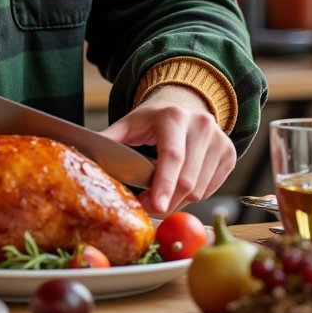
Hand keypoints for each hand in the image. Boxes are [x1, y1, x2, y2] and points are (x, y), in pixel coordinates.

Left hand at [99, 84, 235, 216]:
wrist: (184, 103)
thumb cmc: (154, 118)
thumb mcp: (131, 123)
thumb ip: (110, 139)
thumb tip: (82, 153)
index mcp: (174, 117)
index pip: (172, 156)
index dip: (164, 184)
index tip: (156, 207)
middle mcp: (201, 125)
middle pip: (187, 179)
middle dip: (166, 201)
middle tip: (148, 208)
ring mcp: (219, 140)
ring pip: (200, 189)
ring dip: (179, 200)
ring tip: (162, 194)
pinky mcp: (229, 154)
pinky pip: (211, 189)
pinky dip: (194, 195)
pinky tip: (180, 184)